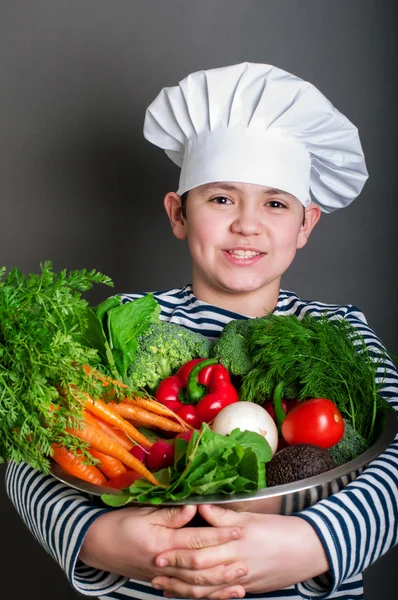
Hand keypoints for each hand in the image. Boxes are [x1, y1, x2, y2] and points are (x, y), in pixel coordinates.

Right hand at [78, 504, 240, 582]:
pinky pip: (184, 592)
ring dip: (218, 586)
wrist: (95, 545)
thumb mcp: (143, 513)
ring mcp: (162, 576)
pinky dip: (203, 595)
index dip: (218, 535)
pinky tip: (217, 595)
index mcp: (160, 543)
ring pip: (194, 585)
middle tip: (246, 563)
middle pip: (199, 568)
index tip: (238, 530)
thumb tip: (194, 507)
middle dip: (224, 566)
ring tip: (239, 585)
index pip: (195, 540)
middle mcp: (163, 563)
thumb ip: (170, 513)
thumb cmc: (119, 525)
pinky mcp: (160, 581)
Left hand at [152, 504, 329, 597]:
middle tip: (155, 570)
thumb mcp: (251, 518)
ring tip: (164, 586)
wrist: (308, 550)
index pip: (200, 548)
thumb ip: (222, 514)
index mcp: (235, 541)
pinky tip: (190, 595)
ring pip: (207, 588)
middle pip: (199, 571)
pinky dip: (202, 596)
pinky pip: (220, 596)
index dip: (177, 551)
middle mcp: (236, 562)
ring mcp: (241, 580)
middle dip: (175, 572)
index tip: (158, 551)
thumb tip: (199, 505)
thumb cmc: (279, 530)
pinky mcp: (247, 589)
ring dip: (183, 588)